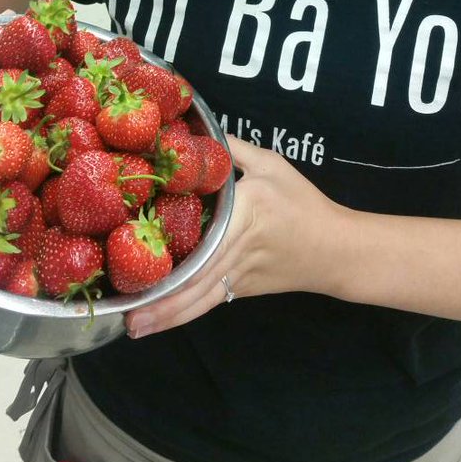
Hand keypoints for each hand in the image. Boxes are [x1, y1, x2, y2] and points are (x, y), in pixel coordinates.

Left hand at [124, 136, 342, 337]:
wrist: (335, 247)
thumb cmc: (302, 202)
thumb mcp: (271, 165)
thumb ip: (234, 150)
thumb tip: (196, 132)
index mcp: (245, 213)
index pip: (205, 237)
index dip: (176, 256)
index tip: (138, 261)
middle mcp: (237, 248)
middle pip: (195, 279)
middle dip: (160, 301)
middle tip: (125, 317)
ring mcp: (239, 275)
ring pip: (200, 299)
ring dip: (167, 316)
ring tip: (135, 329)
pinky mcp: (241, 288)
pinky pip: (209, 301)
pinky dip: (184, 313)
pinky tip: (160, 322)